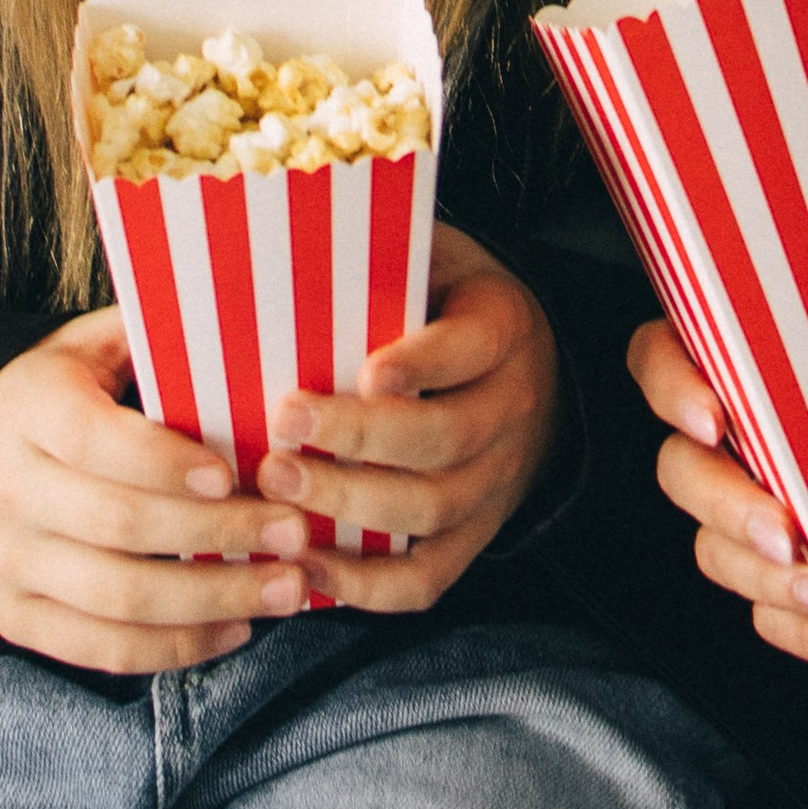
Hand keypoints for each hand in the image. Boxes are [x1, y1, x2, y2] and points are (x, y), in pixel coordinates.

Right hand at [0, 306, 317, 671]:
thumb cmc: (53, 400)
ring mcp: (12, 563)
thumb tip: (241, 310)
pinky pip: (102, 647)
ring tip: (289, 589)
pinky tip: (237, 629)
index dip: (165, 462)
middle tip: (295, 532)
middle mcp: (11, 491)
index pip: (96, 441)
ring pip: (118, 597)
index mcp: (31, 411)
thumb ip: (149, 334)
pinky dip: (175, 648)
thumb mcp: (82, 349)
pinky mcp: (19, 619)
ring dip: (213, 599)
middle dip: (218, 533)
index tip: (232, 473)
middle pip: (119, 525)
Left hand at [250, 221, 560, 611]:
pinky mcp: (474, 536)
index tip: (364, 369)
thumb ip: (387, 252)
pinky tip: (305, 568)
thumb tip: (291, 222)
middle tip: (283, 427)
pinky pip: (428, 578)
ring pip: (431, 510)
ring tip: (276, 491)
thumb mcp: (439, 260)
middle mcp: (509, 409)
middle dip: (359, 439)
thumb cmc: (449, 308)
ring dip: (350, 508)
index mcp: (502, 329)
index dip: (422, 362)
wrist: (531, 376)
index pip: (470, 348)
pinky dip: (367, 585)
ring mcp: (496, 482)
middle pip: (443, 438)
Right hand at [627, 274, 807, 671]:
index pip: (663, 357)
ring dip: (769, 582)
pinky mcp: (788, 574)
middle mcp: (735, 437)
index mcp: (744, 359)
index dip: (671, 386)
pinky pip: (774, 616)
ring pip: (717, 552)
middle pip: (681, 471)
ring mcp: (754, 512)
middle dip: (725, 507)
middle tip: (783, 530)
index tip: (712, 416)